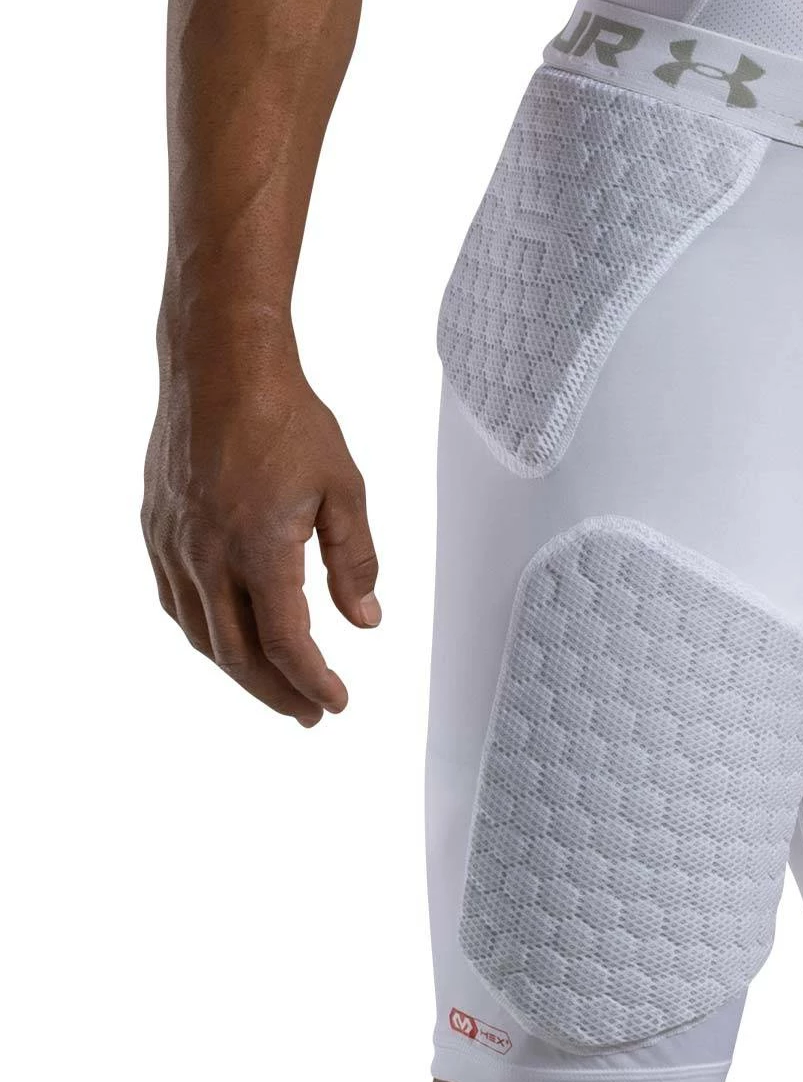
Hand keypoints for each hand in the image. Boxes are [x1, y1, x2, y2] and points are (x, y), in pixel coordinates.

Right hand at [142, 328, 380, 725]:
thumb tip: (366, 620)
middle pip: (238, 654)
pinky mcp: (157, 528)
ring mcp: (174, 544)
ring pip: (201, 634)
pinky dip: (205, 633)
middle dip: (277, 692)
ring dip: (239, 671)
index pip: (286, 643)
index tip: (337, 703)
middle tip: (309, 714)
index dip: (313, 682)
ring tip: (276, 688)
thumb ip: (355, 561)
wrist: (219, 366)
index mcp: (260, 550)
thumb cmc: (287, 419)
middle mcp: (208, 556)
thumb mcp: (344, 490)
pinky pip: (176, 602)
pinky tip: (227, 639)